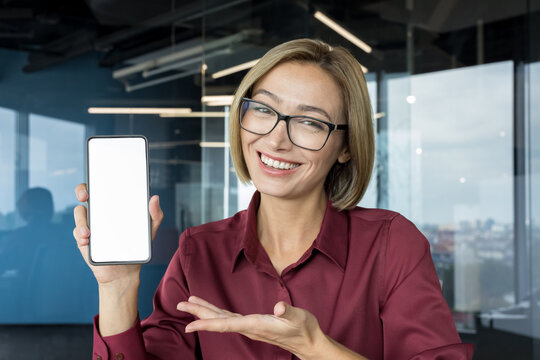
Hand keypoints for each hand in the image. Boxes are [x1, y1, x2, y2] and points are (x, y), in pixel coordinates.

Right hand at [72, 183, 163, 285]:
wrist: (126, 271)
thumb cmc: (136, 246)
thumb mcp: (149, 230)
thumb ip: (154, 214)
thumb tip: (155, 197)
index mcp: (113, 206)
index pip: (103, 188)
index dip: (97, 180)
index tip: (98, 179)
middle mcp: (99, 213)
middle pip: (85, 195)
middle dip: (82, 191)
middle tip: (85, 196)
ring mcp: (89, 225)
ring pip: (79, 213)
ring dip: (81, 219)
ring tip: (89, 231)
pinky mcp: (83, 240)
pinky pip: (77, 232)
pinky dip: (80, 234)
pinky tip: (87, 239)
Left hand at [177, 296, 327, 359]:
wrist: (308, 342)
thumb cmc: (304, 329)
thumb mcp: (299, 317)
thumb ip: (288, 311)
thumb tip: (279, 306)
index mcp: (256, 325)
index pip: (227, 325)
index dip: (207, 324)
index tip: (189, 325)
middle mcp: (249, 327)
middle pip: (218, 321)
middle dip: (198, 314)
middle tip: (180, 305)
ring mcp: (249, 326)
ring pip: (221, 318)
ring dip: (204, 311)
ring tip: (189, 303)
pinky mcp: (252, 324)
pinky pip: (229, 318)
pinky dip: (216, 312)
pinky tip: (211, 309)